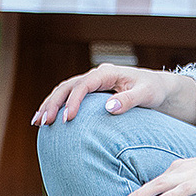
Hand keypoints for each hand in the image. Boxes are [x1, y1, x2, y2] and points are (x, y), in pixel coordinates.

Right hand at [33, 63, 195, 127]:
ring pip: (64, 91)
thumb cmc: (153, 90)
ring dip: (50, 105)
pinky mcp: (91, 93)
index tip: (67, 119)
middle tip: (44, 122)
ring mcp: (92, 83)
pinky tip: (47, 120)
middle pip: (68, 86)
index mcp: (107, 73)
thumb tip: (109, 108)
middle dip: (53, 103)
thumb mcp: (146, 95)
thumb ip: (129, 100)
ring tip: (37, 122)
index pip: (84, 85)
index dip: (73, 101)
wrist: (158, 88)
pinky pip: (69, 97)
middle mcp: (96, 76)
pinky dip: (56, 107)